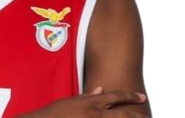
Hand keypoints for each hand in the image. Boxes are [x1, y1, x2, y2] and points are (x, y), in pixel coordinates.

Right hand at [18, 87, 148, 117]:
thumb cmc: (58, 112)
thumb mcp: (73, 100)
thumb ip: (89, 96)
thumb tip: (101, 90)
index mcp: (91, 102)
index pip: (115, 96)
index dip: (130, 96)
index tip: (141, 97)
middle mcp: (96, 114)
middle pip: (122, 114)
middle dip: (137, 115)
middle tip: (148, 115)